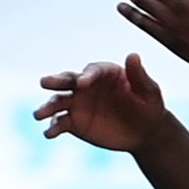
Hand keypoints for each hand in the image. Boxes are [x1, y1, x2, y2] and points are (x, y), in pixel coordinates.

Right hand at [35, 54, 170, 153]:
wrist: (145, 132)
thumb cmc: (150, 107)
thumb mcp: (149, 92)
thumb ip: (139, 76)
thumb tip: (133, 55)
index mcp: (105, 73)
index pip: (92, 71)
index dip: (87, 75)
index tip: (83, 82)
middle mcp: (86, 86)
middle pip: (67, 80)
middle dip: (55, 81)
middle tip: (44, 82)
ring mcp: (77, 103)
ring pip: (58, 102)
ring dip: (47, 107)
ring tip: (39, 115)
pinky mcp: (73, 122)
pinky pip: (59, 123)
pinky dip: (53, 127)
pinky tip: (49, 133)